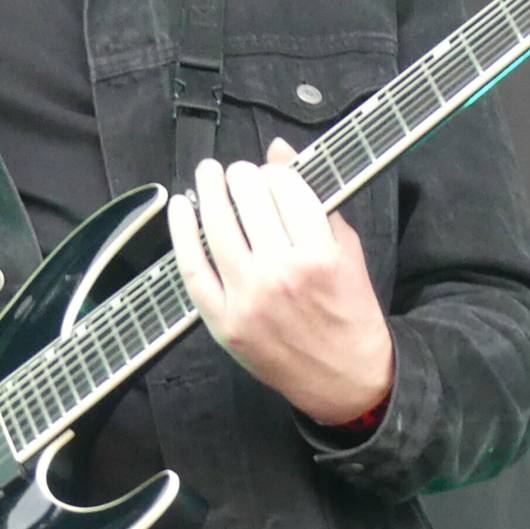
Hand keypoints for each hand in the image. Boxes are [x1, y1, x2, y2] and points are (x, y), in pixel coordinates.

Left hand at [167, 138, 393, 425]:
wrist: (345, 378)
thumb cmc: (349, 310)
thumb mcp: (346, 249)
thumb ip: (314, 198)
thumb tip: (278, 150)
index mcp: (319, 254)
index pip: (285, 189)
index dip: (274, 171)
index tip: (269, 170)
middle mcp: (282, 274)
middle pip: (248, 202)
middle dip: (241, 177)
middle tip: (238, 173)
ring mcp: (249, 300)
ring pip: (217, 228)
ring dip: (209, 191)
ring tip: (209, 176)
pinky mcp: (225, 322)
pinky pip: (193, 270)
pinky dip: (181, 234)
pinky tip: (180, 208)